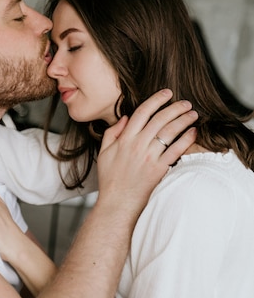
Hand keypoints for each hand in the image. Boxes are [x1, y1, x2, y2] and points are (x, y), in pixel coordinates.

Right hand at [96, 89, 197, 219]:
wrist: (117, 204)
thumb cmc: (110, 180)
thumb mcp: (103, 153)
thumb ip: (112, 133)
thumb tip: (124, 118)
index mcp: (124, 139)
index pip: (142, 112)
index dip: (156, 100)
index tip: (166, 93)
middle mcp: (137, 145)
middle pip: (159, 119)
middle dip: (175, 107)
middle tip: (185, 102)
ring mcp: (149, 157)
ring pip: (169, 132)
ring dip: (183, 120)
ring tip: (192, 114)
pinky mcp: (159, 170)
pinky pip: (176, 151)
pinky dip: (186, 139)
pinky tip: (193, 132)